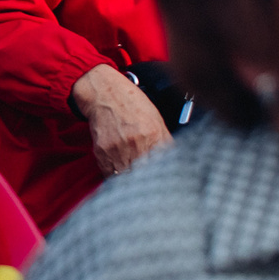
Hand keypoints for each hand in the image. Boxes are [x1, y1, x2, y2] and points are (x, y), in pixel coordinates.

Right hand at [72, 64, 170, 178]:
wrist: (104, 93)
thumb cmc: (131, 105)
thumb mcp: (156, 120)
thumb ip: (166, 142)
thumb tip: (177, 162)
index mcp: (153, 135)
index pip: (162, 168)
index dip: (163, 179)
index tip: (165, 185)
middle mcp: (135, 143)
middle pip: (144, 176)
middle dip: (148, 183)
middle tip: (150, 187)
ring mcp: (117, 148)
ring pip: (126, 178)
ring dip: (131, 183)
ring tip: (135, 182)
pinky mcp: (102, 151)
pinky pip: (110, 173)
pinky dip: (116, 177)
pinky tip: (121, 173)